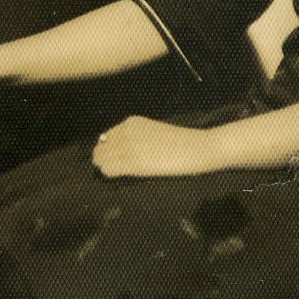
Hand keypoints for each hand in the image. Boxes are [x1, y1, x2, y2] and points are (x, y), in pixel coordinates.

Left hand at [91, 116, 219, 177]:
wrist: (198, 147)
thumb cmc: (181, 141)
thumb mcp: (152, 132)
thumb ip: (135, 137)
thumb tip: (115, 148)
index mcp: (131, 122)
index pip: (107, 137)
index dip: (108, 149)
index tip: (114, 159)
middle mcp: (125, 131)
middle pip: (101, 148)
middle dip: (103, 158)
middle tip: (114, 169)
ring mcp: (128, 146)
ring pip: (101, 159)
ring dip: (106, 166)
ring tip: (118, 173)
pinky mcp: (134, 162)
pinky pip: (109, 169)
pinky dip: (110, 173)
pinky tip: (120, 176)